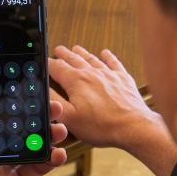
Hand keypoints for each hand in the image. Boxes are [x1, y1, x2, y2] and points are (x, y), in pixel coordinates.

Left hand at [0, 98, 67, 175]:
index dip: (0, 106)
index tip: (16, 89)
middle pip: (9, 132)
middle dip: (29, 118)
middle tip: (49, 105)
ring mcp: (0, 175)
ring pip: (25, 149)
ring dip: (43, 137)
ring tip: (59, 127)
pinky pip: (33, 172)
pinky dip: (47, 161)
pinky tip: (58, 153)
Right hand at [49, 45, 176, 175]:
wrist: (133, 127)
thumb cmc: (102, 126)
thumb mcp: (70, 117)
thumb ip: (54, 100)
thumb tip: (43, 88)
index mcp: (76, 81)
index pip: (56, 67)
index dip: (48, 64)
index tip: (44, 61)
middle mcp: (92, 73)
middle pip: (73, 60)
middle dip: (64, 55)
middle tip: (58, 49)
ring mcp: (109, 75)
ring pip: (91, 59)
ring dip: (82, 53)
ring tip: (76, 48)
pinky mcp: (123, 79)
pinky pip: (114, 63)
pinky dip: (108, 57)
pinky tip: (105, 53)